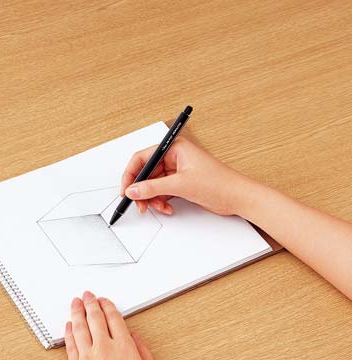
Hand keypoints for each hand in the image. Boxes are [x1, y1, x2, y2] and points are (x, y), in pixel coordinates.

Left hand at [65, 291, 159, 359]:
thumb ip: (144, 352)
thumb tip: (135, 337)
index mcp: (125, 347)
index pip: (114, 318)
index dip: (107, 306)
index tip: (103, 300)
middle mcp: (105, 349)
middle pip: (95, 318)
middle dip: (90, 303)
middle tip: (87, 295)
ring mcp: (88, 359)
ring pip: (80, 328)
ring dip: (77, 312)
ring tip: (75, 303)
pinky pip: (71, 346)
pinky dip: (69, 333)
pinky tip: (69, 326)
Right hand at [120, 136, 253, 215]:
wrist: (238, 197)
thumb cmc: (219, 183)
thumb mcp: (180, 185)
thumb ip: (152, 187)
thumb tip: (133, 190)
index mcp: (174, 147)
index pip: (143, 158)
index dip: (131, 174)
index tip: (126, 190)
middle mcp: (174, 157)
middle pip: (146, 173)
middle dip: (142, 190)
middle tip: (139, 204)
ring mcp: (177, 171)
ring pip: (153, 185)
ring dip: (152, 198)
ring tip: (158, 208)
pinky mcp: (181, 183)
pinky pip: (162, 192)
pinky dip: (161, 201)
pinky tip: (168, 208)